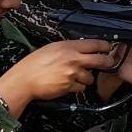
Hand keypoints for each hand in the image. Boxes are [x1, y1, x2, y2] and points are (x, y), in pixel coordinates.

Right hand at [0, 39, 118, 116]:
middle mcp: (72, 59)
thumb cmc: (33, 64)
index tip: (108, 48)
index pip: (94, 44)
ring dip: (86, 78)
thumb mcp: (51, 48)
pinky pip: (81, 87)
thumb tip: (82, 49)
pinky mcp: (69, 86)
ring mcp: (72, 73)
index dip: (105, 46)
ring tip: (73, 76)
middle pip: (101, 60)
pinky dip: (77, 87)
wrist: (23, 80)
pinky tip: (67, 83)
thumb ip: (68, 48)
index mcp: (68, 46)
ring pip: (90, 76)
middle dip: (107, 62)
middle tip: (108, 63)